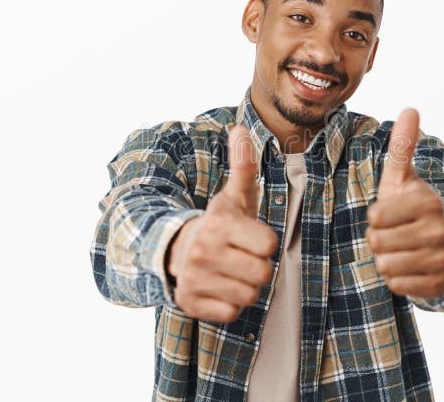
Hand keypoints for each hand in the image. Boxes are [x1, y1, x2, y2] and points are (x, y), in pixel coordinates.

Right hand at [166, 125, 277, 322]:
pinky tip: (220, 287)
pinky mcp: (190, 303)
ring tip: (231, 271)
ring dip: (245, 286)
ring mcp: (195, 279)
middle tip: (242, 257)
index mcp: (219, 224)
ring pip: (249, 296)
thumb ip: (243, 166)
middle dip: (258, 267)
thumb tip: (240, 128)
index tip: (250, 236)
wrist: (174, 251)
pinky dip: (230, 304)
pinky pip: (232, 313)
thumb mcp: (233, 196)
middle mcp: (204, 251)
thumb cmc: (217, 224)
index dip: (265, 242)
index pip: (269, 245)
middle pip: (263, 274)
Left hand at [365, 109, 443, 298]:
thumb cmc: (411, 208)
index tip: (389, 214)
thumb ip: (402, 147)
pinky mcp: (441, 284)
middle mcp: (440, 230)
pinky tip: (410, 268)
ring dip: (386, 260)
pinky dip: (397, 279)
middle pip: (378, 242)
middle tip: (395, 234)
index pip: (376, 217)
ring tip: (402, 250)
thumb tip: (410, 109)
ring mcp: (443, 259)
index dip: (376, 217)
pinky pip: (398, 286)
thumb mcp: (402, 179)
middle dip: (379, 240)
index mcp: (428, 202)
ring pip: (386, 266)